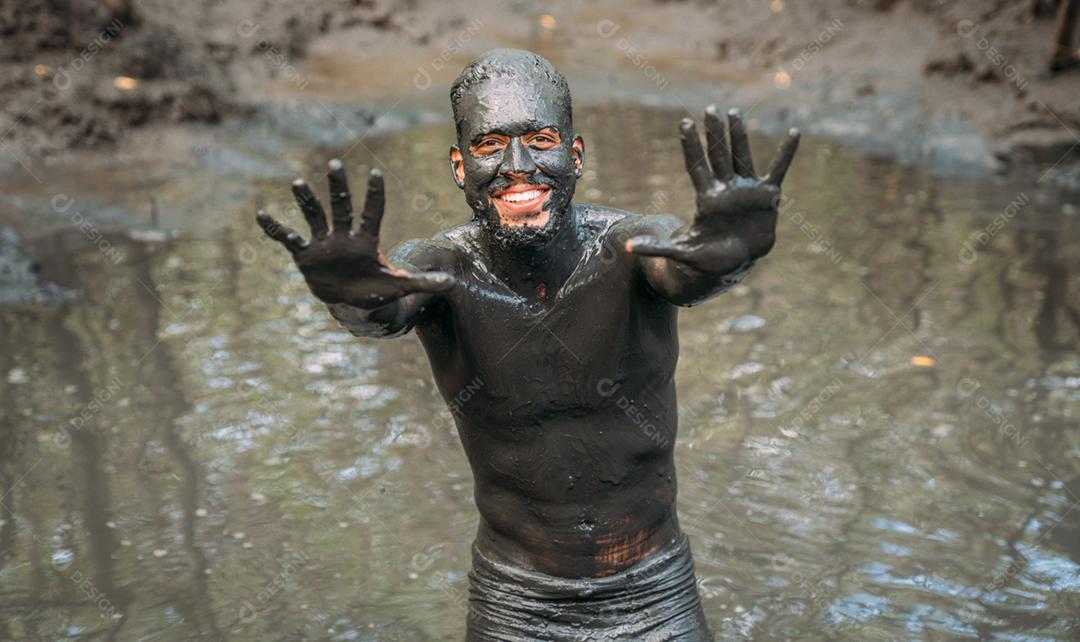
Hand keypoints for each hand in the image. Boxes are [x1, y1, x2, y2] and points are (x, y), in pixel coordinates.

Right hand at [256, 159, 454, 307]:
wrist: (350, 302)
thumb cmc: (375, 289)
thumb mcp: (399, 286)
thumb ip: (422, 283)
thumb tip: (453, 284)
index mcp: (366, 241)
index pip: (372, 213)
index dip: (374, 195)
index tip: (375, 173)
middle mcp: (344, 236)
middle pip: (342, 208)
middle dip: (339, 189)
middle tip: (335, 165)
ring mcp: (324, 244)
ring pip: (315, 217)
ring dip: (307, 201)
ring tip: (297, 182)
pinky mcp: (306, 255)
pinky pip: (288, 239)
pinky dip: (275, 228)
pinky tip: (262, 214)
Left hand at [628, 106, 799, 271]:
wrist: (736, 265)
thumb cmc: (708, 259)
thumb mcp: (682, 254)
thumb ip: (658, 248)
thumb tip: (627, 248)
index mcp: (707, 199)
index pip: (696, 166)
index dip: (691, 146)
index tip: (684, 123)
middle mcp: (725, 189)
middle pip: (718, 155)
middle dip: (714, 133)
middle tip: (710, 109)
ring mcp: (746, 190)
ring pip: (742, 156)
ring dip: (739, 135)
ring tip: (733, 112)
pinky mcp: (767, 196)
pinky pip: (778, 170)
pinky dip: (786, 153)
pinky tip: (794, 133)